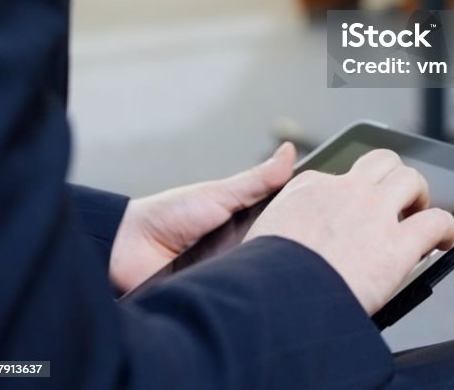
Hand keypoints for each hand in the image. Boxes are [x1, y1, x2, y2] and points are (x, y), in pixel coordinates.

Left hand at [109, 141, 296, 292]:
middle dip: (290, 251)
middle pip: (278, 255)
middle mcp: (242, 252)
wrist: (127, 248)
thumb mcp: (219, 194)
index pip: (285, 225)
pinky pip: (239, 301)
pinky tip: (252, 289)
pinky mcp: (217, 299)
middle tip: (310, 246)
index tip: (327, 215)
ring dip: (267, 274)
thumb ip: (256, 180)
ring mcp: (230, 277)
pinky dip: (245, 295)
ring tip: (282, 269)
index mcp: (246, 225)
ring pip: (261, 280)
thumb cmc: (168, 215)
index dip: (303, 222)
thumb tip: (289, 152)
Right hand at [245, 149, 453, 315]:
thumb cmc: (264, 279)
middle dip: (394, 176)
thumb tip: (285, 226)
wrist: (274, 301)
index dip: (353, 192)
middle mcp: (345, 190)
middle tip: (399, 200)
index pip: (341, 175)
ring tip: (421, 214)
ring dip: (420, 195)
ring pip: (411, 178)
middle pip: (382, 161)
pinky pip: (436, 222)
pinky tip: (446, 240)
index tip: (357, 208)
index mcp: (310, 187)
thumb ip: (281, 220)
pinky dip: (446, 228)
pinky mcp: (396, 246)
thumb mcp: (259, 232)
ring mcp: (373, 213)